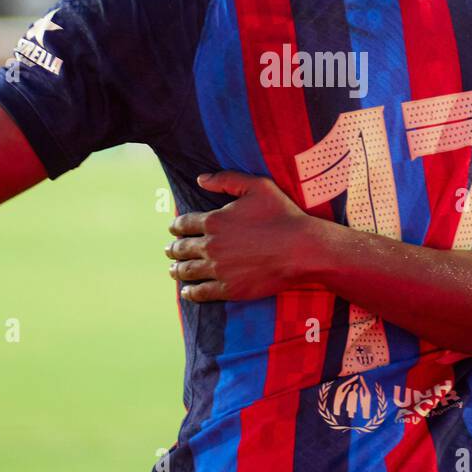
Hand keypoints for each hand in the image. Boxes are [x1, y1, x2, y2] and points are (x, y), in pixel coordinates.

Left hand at [166, 171, 319, 302]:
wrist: (302, 249)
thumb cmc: (282, 215)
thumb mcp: (257, 186)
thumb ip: (226, 180)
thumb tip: (200, 179)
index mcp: (214, 220)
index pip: (184, 224)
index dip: (176, 226)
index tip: (173, 229)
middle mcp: (211, 246)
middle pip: (182, 248)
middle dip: (173, 249)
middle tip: (169, 251)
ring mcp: (219, 269)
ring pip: (188, 271)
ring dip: (177, 270)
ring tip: (173, 270)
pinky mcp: (229, 288)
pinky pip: (201, 292)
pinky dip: (190, 292)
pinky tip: (186, 292)